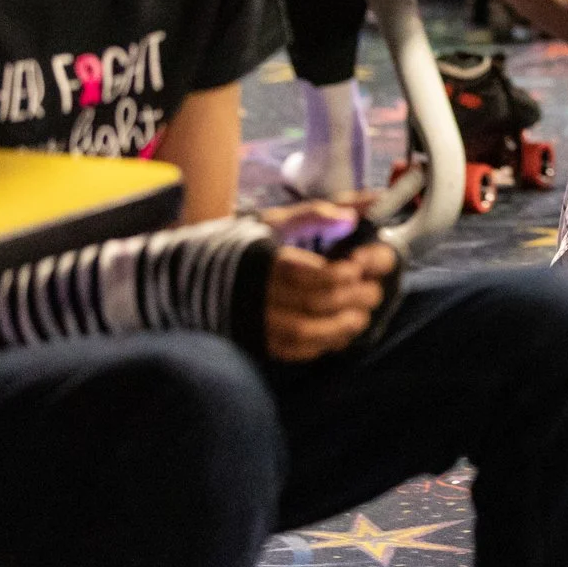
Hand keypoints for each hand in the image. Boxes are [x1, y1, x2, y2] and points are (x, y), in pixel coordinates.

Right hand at [260, 204, 396, 362]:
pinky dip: (320, 345)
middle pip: (313, 302)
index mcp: (264, 260)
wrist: (195, 277)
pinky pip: (291, 350)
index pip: (309, 274)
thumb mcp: (275, 221)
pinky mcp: (257, 340)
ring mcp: (257, 321)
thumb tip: (352, 217)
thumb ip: (315, 215)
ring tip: (361, 316)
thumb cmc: (245, 244)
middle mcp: (258, 294)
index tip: (358, 266)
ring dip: (340, 327)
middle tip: (372, 290)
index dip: (341, 274)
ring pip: (304, 333)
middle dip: (351, 298)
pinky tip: (339, 334)